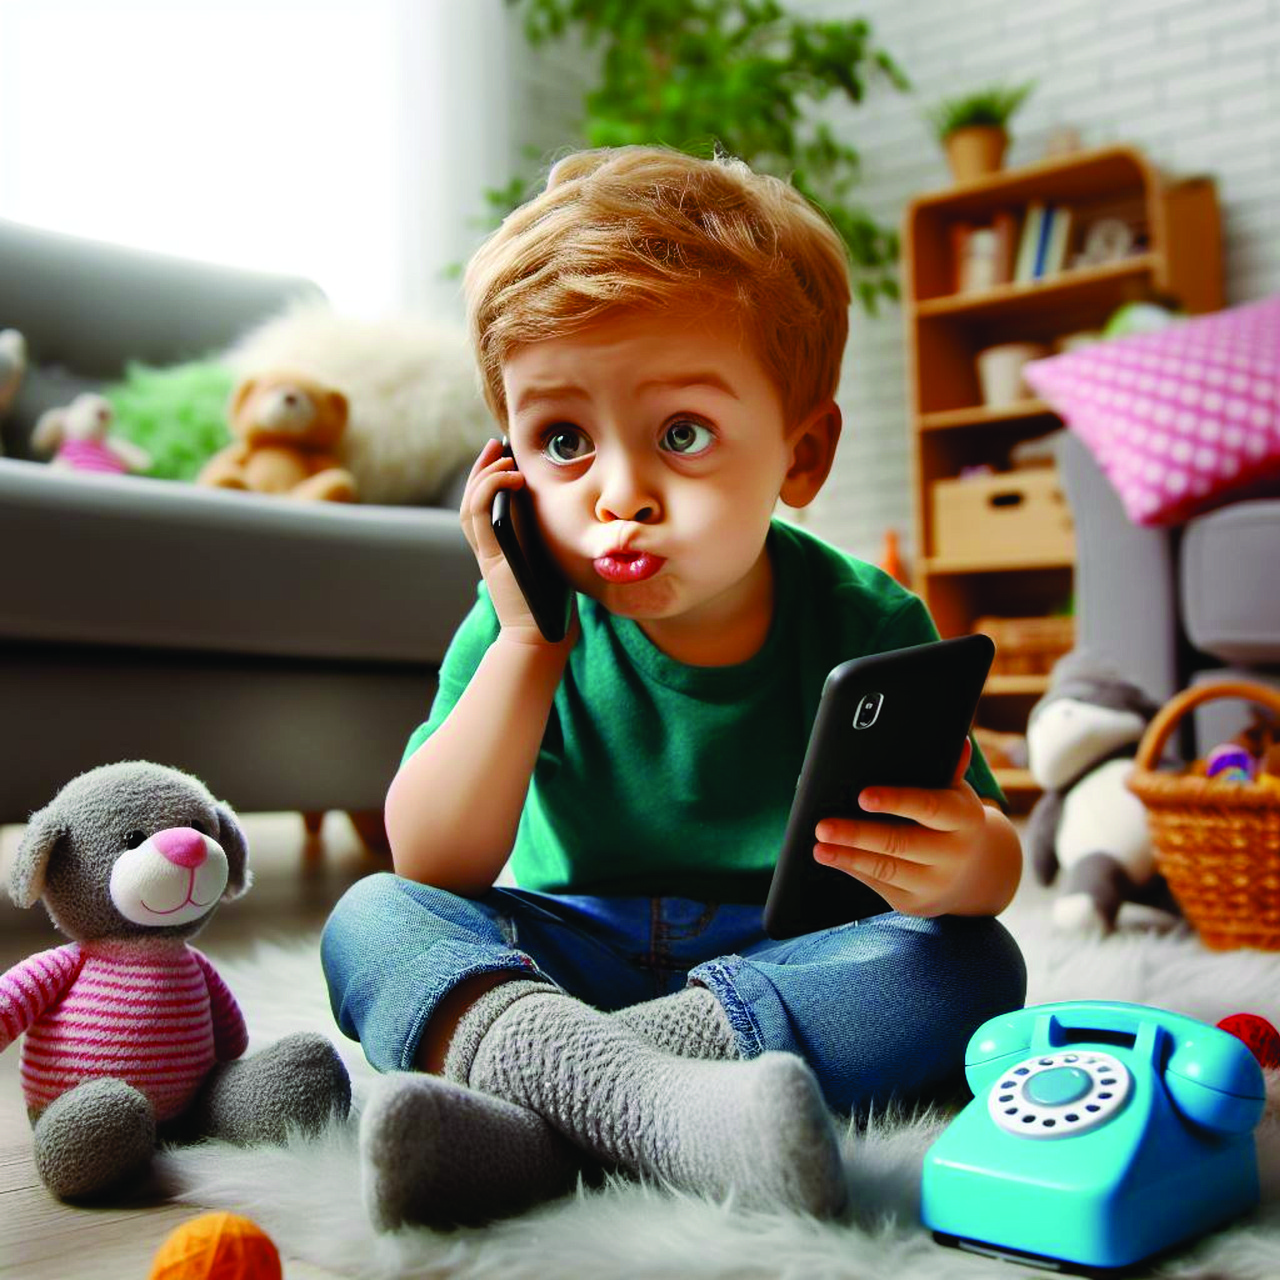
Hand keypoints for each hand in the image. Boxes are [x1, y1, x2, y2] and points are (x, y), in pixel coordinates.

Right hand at [459, 438, 576, 648]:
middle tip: (495, 444)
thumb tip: (571, 515)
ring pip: (470, 504)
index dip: (489, 478)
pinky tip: (510, 476)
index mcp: (501, 547)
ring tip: (500, 454)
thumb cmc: (552, 603)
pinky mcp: (490, 556)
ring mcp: (486, 552)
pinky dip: (489, 490)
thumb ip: (550, 539)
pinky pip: (479, 514)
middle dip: (481, 468)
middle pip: (472, 499)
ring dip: (482, 474)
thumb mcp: (552, 561)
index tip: (505, 456)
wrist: (541, 635)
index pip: (486, 505)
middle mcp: (489, 547)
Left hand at [812, 738, 987, 917]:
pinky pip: (879, 885)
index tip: (863, 796)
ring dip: (848, 857)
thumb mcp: (955, 792)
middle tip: (823, 826)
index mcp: (964, 818)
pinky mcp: (915, 902)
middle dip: (858, 834)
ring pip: (886, 869)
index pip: (929, 807)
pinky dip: (852, 869)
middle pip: (900, 842)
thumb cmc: (952, 819)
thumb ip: (947, 768)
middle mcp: (953, 853)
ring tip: (819, 846)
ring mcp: (935, 882)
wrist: (978, 871)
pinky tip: (831, 857)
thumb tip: (955, 740)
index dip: (896, 801)